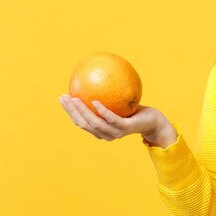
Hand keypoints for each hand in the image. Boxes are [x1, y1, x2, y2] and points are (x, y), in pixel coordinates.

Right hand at [59, 95, 176, 147]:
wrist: (153, 121)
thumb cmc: (134, 111)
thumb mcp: (118, 103)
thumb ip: (106, 97)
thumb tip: (93, 80)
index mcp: (101, 130)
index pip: (80, 122)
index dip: (69, 111)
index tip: (62, 98)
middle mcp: (106, 134)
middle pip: (83, 124)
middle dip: (72, 111)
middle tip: (64, 97)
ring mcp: (115, 132)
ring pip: (94, 123)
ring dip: (83, 111)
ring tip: (75, 98)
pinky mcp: (125, 128)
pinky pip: (111, 119)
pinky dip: (102, 110)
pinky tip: (95, 100)